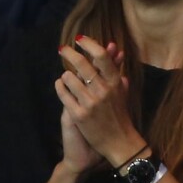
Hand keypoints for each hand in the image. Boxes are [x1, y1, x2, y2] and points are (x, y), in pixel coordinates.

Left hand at [55, 36, 140, 165]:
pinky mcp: (79, 116)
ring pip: (70, 78)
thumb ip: (117, 70)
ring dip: (66, 74)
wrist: (119, 143)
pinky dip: (60, 87)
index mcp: (115, 83)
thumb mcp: (122, 91)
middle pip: (82, 64)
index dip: (89, 44)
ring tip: (66, 75)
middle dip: (69, 53)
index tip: (80, 39)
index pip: (101, 56)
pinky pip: (63, 95)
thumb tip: (116, 49)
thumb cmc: (120, 115)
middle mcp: (103, 91)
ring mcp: (90, 104)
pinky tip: (60, 84)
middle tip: (62, 49)